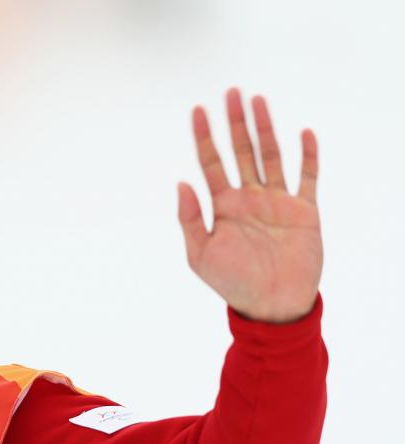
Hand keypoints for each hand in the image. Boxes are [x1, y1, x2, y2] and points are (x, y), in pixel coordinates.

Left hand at [176, 87, 321, 322]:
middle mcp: (250, 198)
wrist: (272, 306)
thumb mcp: (201, 255)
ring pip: (271, 156)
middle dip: (235, 122)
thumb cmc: (232, 284)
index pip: (211, 163)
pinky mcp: (304, 210)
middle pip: (241, 151)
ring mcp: (277, 202)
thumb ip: (190, 219)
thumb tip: (180, 183)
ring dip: (265, 129)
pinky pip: (307, 177)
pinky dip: (308, 156)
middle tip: (232, 92)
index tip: (198, 110)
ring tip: (258, 101)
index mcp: (224, 206)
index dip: (204, 137)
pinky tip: (303, 133)